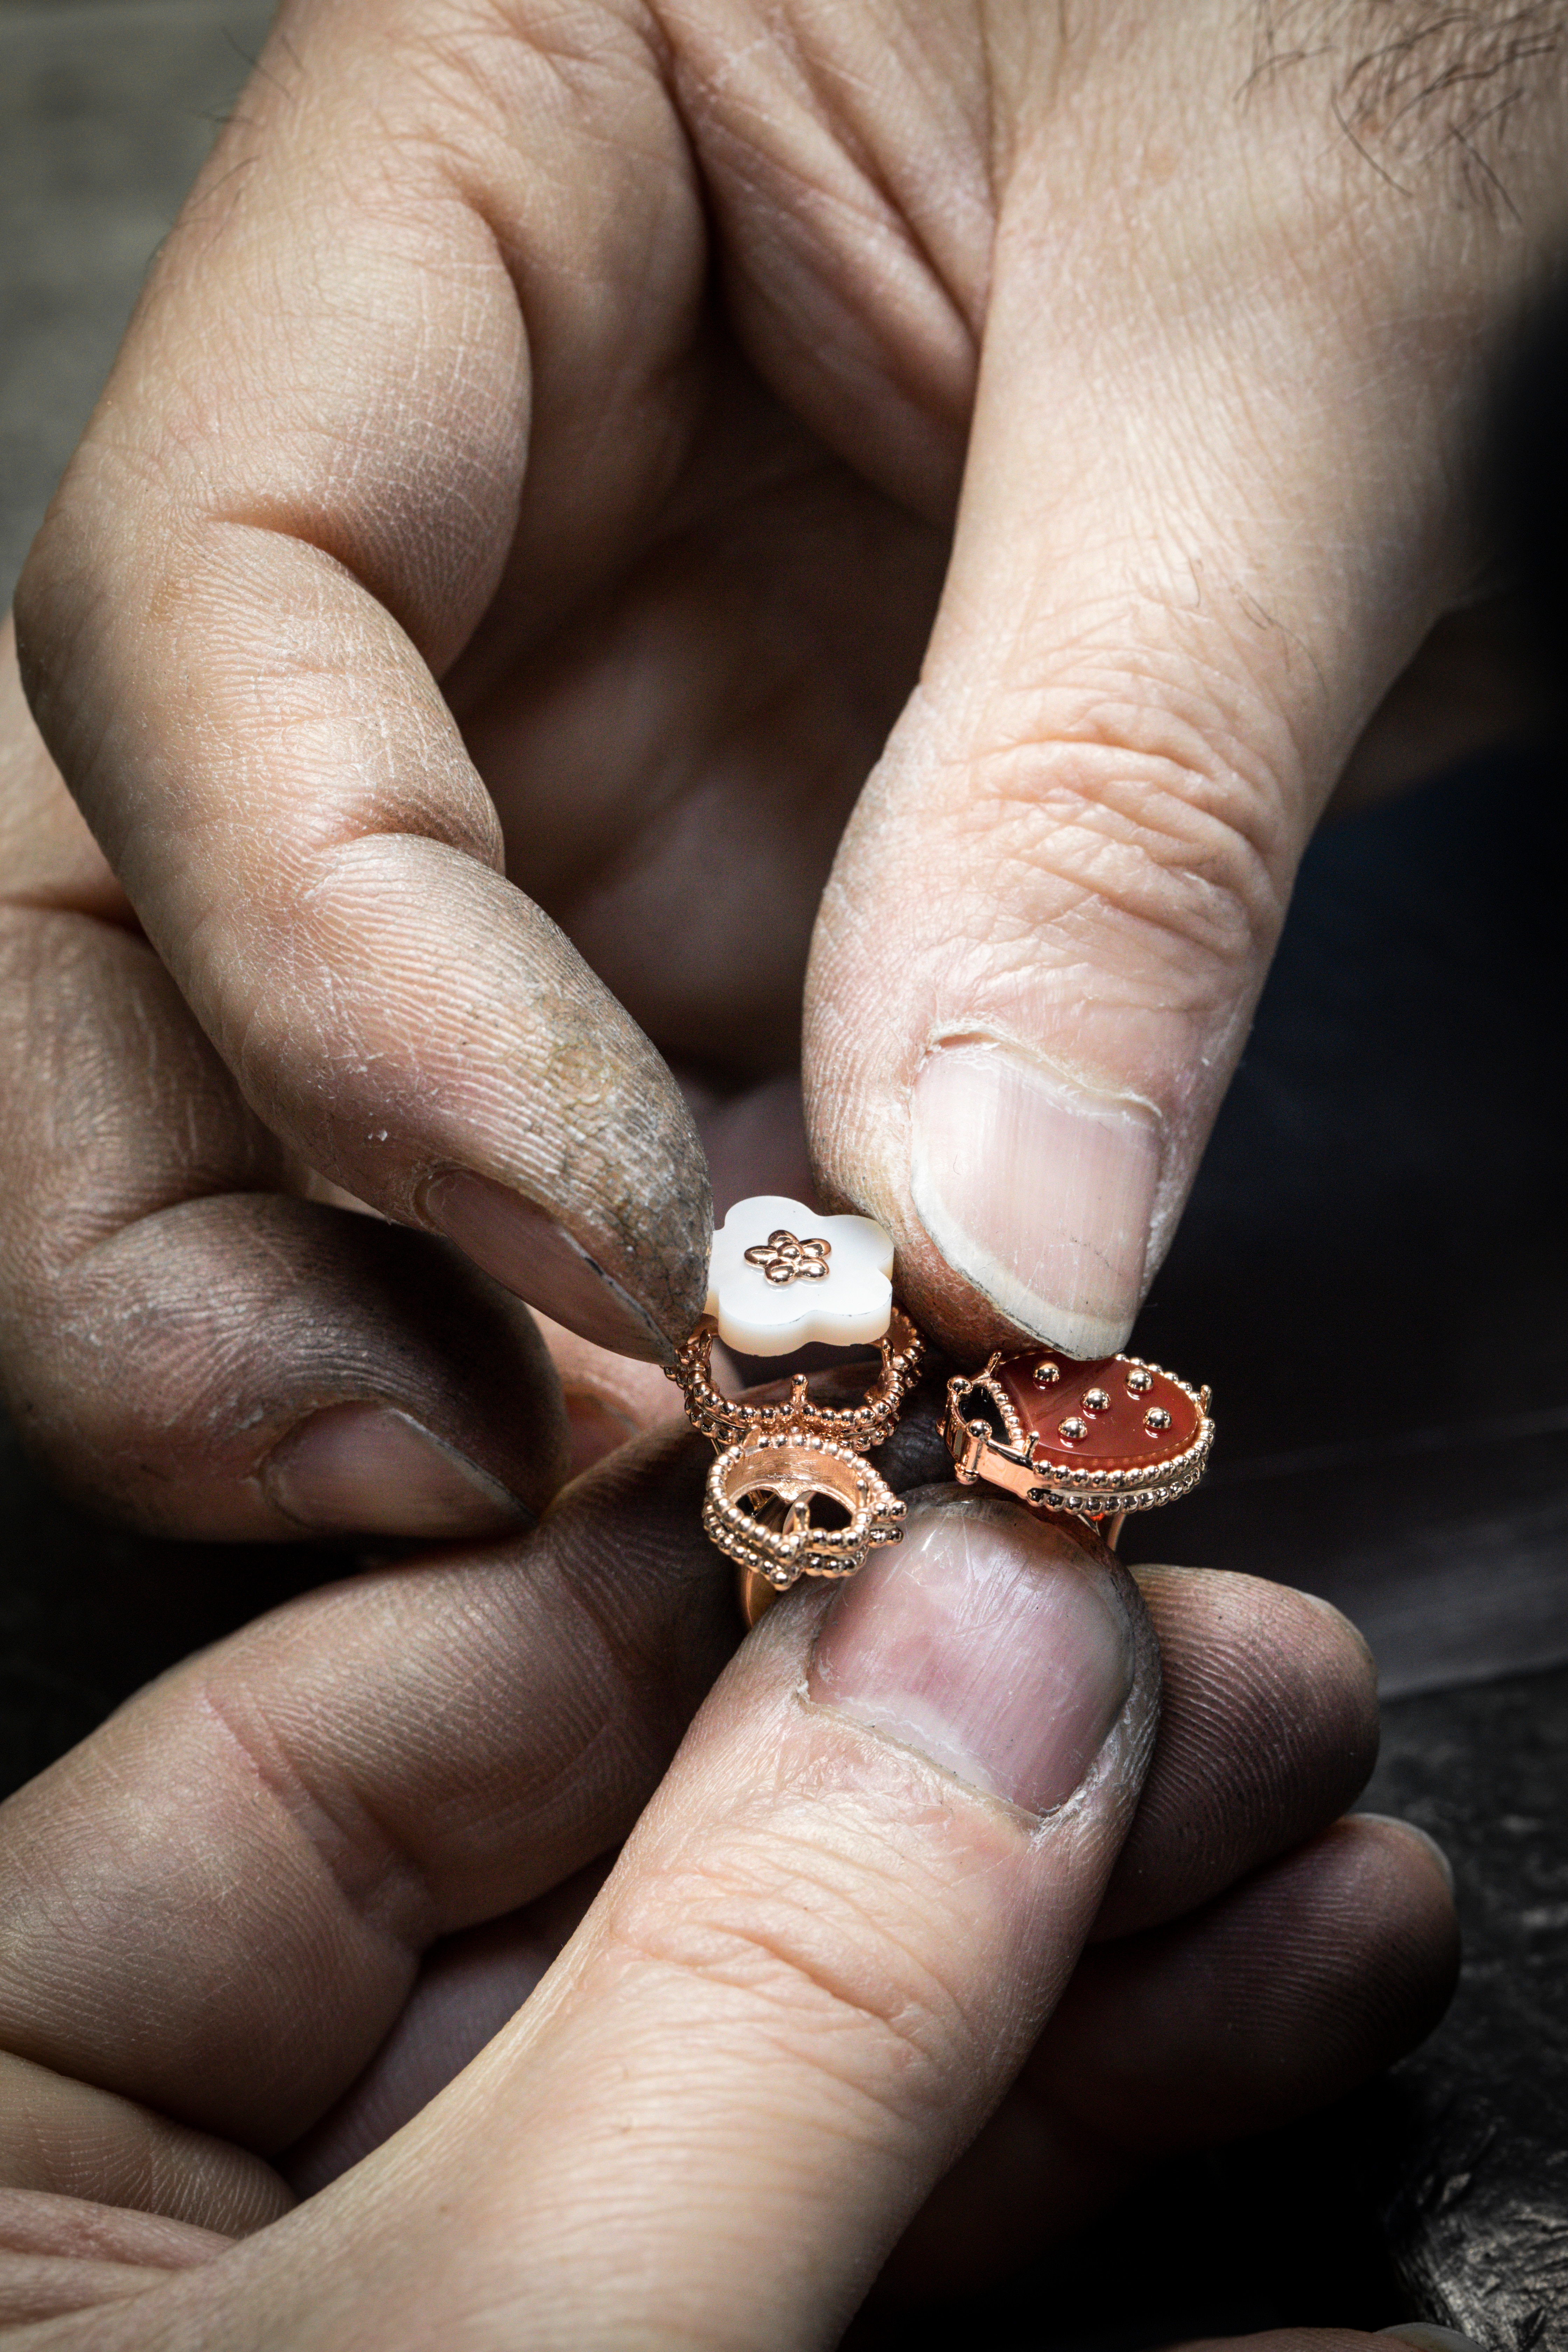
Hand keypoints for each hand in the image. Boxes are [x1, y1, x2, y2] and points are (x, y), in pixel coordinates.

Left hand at [0, 1435, 1455, 2342]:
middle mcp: (189, 2198)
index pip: (374, 1727)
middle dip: (970, 1810)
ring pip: (774, 2109)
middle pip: (627, 1917)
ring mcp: (421, 2316)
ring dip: (1081, 2006)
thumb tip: (985, 1647)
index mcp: (13, 2107)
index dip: (709, 1610)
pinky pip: (830, 2303)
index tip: (978, 1523)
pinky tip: (1255, 2105)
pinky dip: (1063, 2241)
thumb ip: (733, 2008)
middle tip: (1237, 1688)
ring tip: (1325, 1880)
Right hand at [6, 0, 1560, 1541]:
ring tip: (686, 1495)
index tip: (624, 1237)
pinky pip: (619, 1142)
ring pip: (350, 1078)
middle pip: (151, 894)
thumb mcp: (1301, 299)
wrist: (1528, 47)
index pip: (203, 618)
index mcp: (467, 179)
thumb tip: (990, 1231)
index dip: (350, 985)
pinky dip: (667, 1322)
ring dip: (460, 1332)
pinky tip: (804, 1419)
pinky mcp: (755, 870)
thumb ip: (1122, 771)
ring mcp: (598, 706)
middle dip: (221, 1230)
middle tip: (452, 1486)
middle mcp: (471, 490)